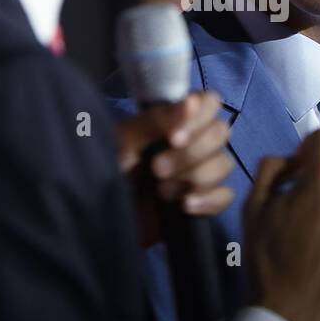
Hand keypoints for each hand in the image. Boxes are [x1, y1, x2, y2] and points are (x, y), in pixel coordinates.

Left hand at [117, 90, 234, 245]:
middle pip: (221, 134)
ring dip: (195, 177)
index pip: (209, 103)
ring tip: (161, 192)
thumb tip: (193, 101)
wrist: (94, 219)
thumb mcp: (123, 142)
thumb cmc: (102, 170)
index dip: (200, 118)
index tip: (174, 138)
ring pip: (224, 164)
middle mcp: (190, 142)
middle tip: (156, 170)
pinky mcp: (201, 202)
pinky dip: (208, 200)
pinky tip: (184, 207)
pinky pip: (224, 197)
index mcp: (172, 120)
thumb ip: (157, 121)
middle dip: (191, 153)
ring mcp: (197, 172)